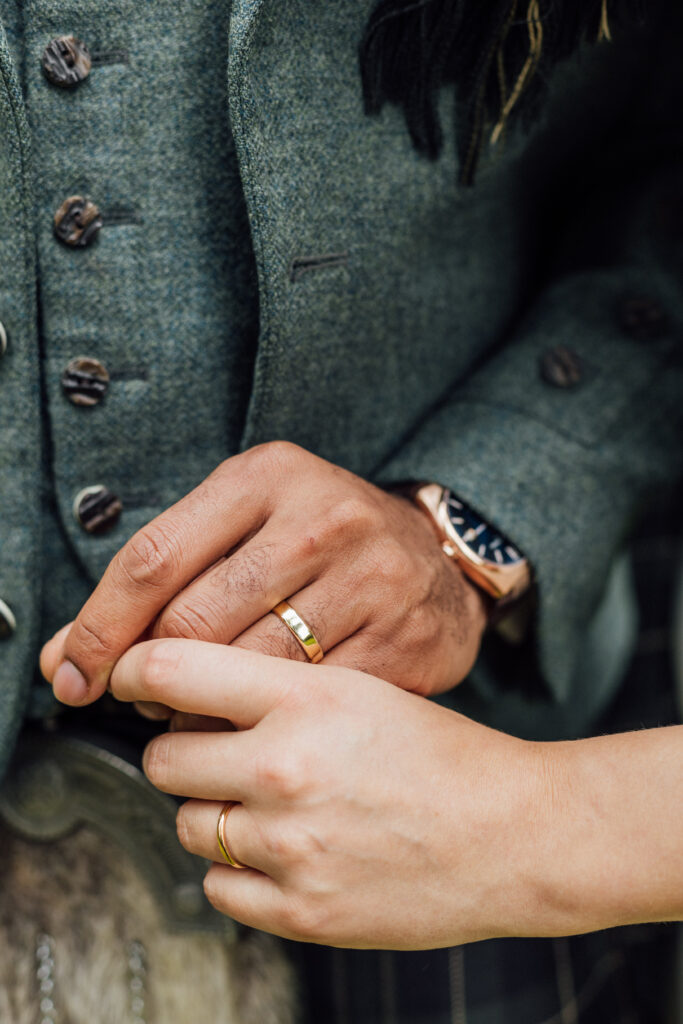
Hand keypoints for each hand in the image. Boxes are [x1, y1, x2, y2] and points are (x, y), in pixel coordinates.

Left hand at [41, 442, 486, 704]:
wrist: (437, 559)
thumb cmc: (318, 542)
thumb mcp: (241, 526)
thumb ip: (157, 582)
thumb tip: (65, 661)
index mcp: (266, 477)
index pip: (153, 558)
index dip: (100, 628)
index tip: (75, 672)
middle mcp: (322, 520)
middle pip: (193, 622)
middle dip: (150, 674)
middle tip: (145, 695)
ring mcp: (371, 579)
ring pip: (247, 672)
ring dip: (203, 709)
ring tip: (200, 709)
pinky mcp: (403, 640)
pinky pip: (305, 703)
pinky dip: (268, 726)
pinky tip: (260, 722)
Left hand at [109, 638, 553, 948]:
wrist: (511, 833)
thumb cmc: (441, 755)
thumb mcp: (360, 688)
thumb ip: (272, 687)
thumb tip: (186, 693)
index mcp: (305, 698)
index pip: (172, 669)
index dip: (131, 669)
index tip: (123, 676)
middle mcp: (286, 767)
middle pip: (163, 758)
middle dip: (184, 752)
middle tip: (222, 753)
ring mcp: (289, 845)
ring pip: (187, 824)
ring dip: (213, 812)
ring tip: (271, 805)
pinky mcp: (298, 911)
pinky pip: (216, 886)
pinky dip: (238, 870)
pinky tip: (288, 850)